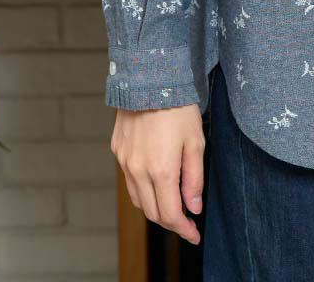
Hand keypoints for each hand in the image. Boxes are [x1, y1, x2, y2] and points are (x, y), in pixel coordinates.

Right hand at [111, 105, 204, 245]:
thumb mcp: (195, 141)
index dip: (183, 229)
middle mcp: (137, 170)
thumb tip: (193, 207)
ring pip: (138, 199)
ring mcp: (124, 161)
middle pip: (152, 212)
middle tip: (187, 220)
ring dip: (155, 206)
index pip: (169, 215)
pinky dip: (143, 189)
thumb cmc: (178, 107)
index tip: (194, 234)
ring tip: (173, 202)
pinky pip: (129, 180)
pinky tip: (155, 181)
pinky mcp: (118, 151)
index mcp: (160, 170)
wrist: (149, 78)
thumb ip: (194, 178)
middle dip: (170, 221)